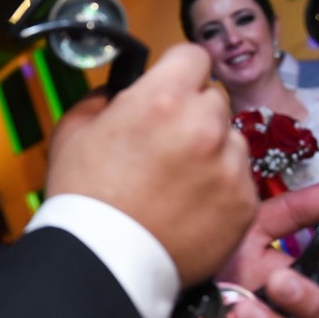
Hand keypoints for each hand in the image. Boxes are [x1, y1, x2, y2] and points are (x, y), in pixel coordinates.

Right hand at [47, 44, 255, 285]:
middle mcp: (205, 125)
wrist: (104, 262)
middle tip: (167, 143)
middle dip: (194, 114)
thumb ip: (102, 99)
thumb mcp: (73, 132)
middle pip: (214, 99)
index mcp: (163, 99)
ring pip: (231, 141)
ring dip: (211, 152)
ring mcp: (230, 167)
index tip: (170, 88)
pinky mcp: (244, 204)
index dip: (178, 71)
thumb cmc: (83, 196)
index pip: (194, 55)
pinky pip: (240, 182)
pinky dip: (220, 190)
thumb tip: (120, 92)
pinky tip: (189, 207)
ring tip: (177, 182)